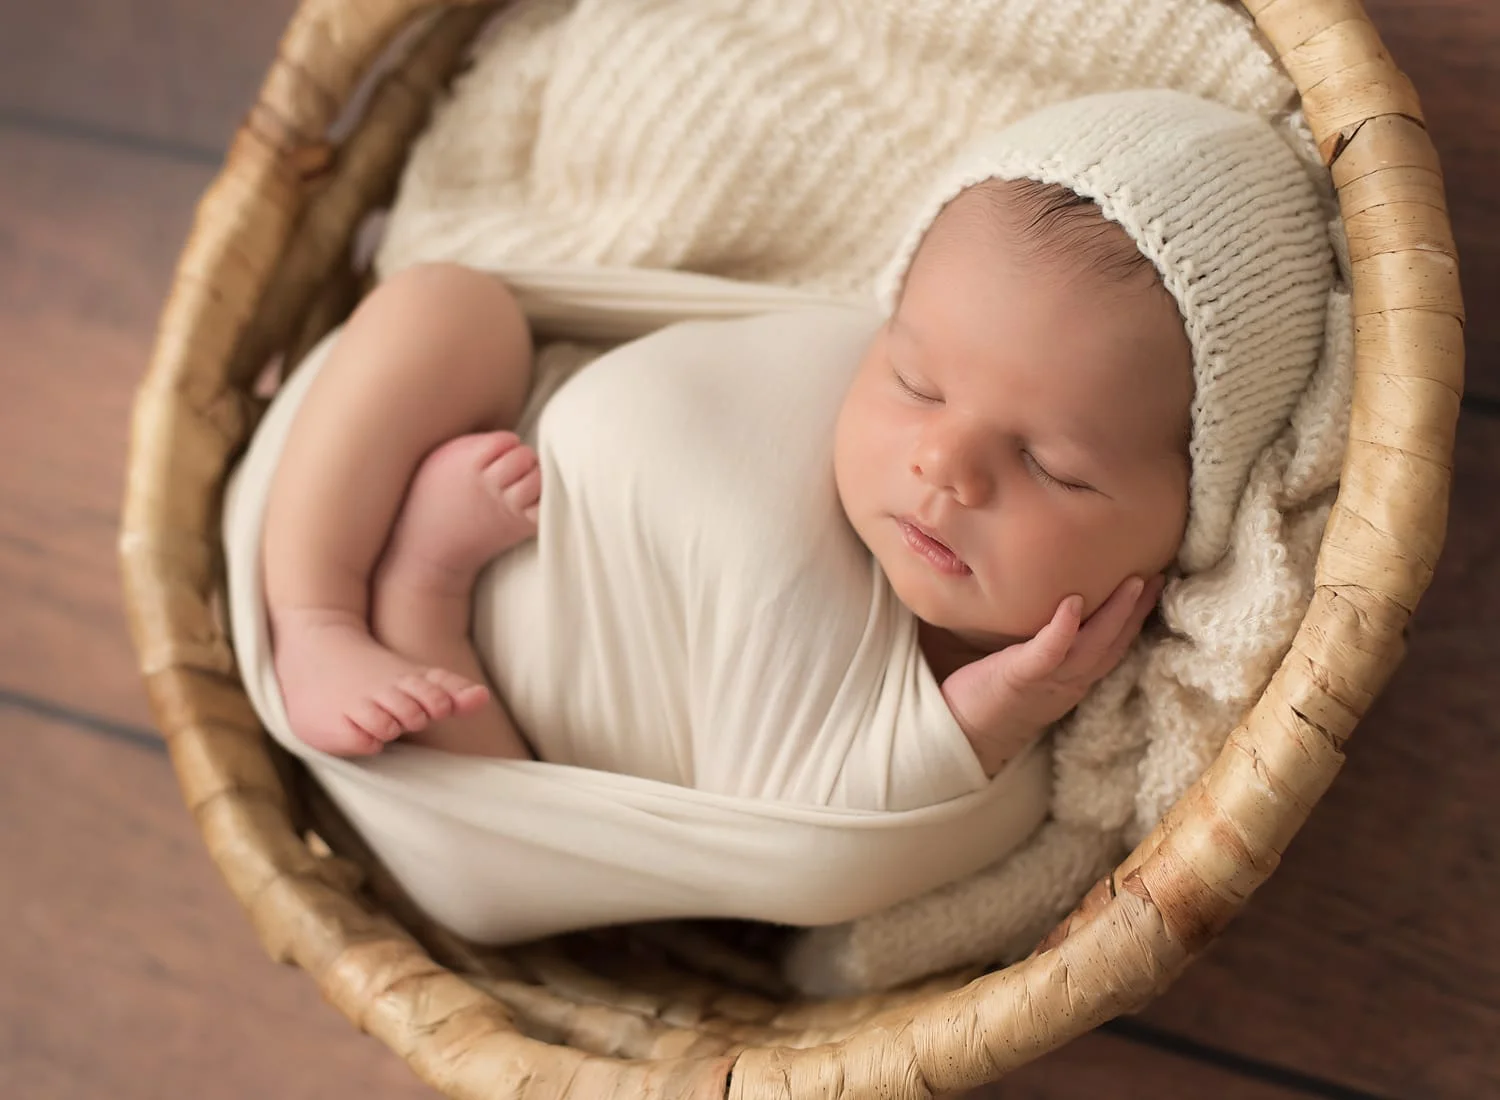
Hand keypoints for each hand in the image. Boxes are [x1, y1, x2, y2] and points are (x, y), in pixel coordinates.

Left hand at [942, 574, 1165, 775]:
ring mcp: (1048, 680)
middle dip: (1138, 611)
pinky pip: (1047, 654)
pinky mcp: (1020, 678)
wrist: (964, 733)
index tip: (1156, 583)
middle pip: (1113, 644)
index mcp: (1075, 676)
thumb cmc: (993, 693)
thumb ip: (1051, 644)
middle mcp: (1070, 680)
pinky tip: (1072, 605)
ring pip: (1091, 647)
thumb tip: (1064, 605)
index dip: (1138, 617)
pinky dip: (1062, 630)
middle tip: (1159, 577)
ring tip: (1132, 582)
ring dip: (1114, 615)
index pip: (1114, 645)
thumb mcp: (1033, 667)